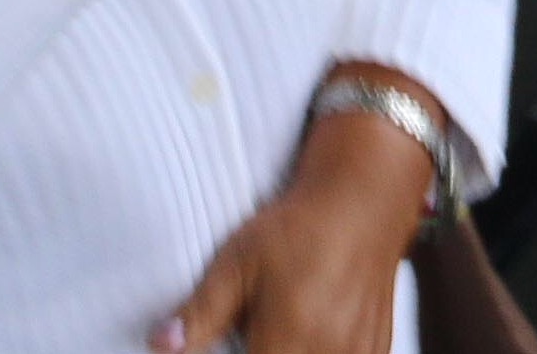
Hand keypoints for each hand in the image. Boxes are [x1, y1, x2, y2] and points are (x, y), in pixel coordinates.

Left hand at [151, 103, 429, 353]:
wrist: (364, 198)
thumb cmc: (299, 227)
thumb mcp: (238, 264)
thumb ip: (200, 313)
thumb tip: (160, 345)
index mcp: (286, 341)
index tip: (229, 341)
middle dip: (261, 350)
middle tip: (254, 329)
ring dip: (288, 351)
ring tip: (278, 328)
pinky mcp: (376, 349)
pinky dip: (320, 352)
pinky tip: (311, 333)